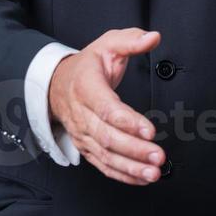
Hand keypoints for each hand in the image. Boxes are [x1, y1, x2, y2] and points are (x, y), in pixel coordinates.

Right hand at [48, 27, 164, 184]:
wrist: (57, 83)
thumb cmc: (87, 65)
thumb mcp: (107, 44)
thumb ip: (131, 40)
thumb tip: (152, 37)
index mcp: (86, 87)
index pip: (106, 108)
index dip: (128, 121)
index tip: (150, 130)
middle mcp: (82, 114)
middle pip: (107, 136)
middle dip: (134, 149)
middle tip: (158, 155)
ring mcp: (82, 133)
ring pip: (105, 155)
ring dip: (131, 167)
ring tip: (153, 172)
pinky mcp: (86, 147)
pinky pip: (103, 165)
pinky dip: (122, 174)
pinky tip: (140, 178)